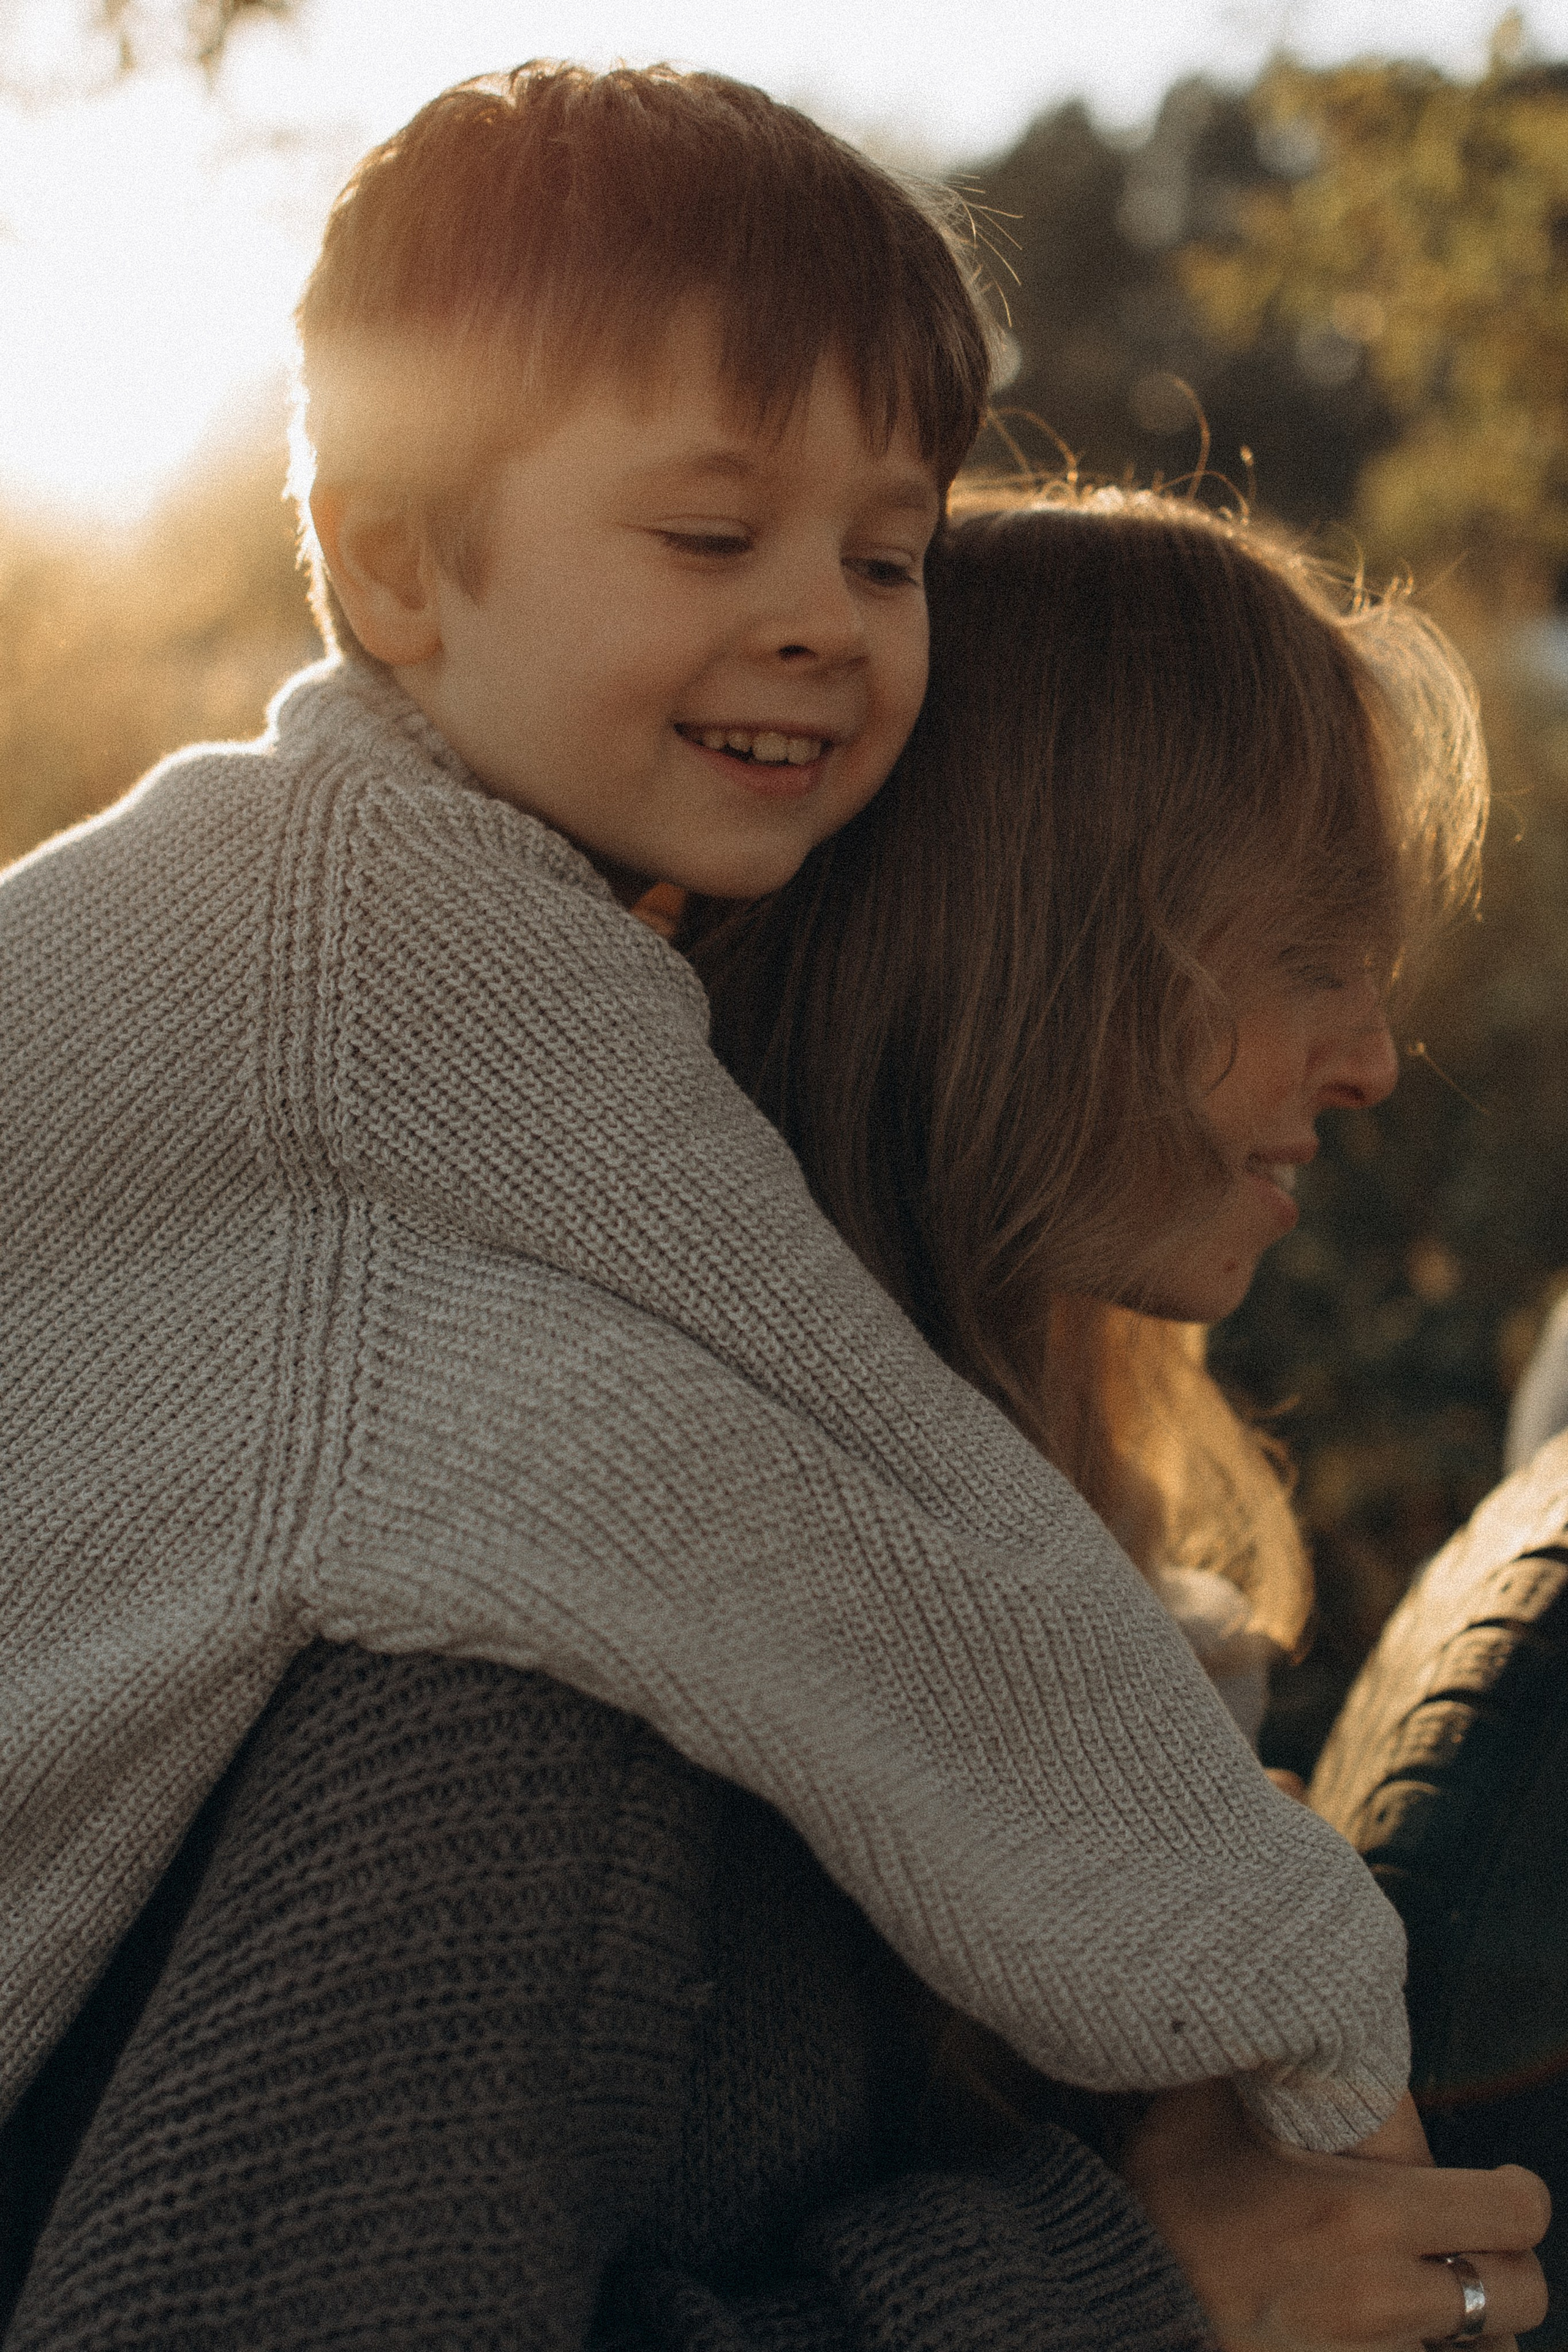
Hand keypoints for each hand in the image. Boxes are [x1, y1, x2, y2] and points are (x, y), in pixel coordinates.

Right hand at [1121, 2078, 1549, 2351]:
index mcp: (1365, 2211)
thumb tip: (1270, 2005)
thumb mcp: (1199, 2116)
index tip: (1494, 2184)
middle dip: (1505, 2270)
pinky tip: (1382, 2330)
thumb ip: (1253, 2062)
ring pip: (1482, 2350)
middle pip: (1521, 2296)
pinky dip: (1415, 2351)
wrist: (1113, 2299)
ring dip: (1463, 2324)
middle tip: (1467, 2246)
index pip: (1513, 2211)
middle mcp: (1385, 2293)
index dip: (1515, 2195)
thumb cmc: (1159, 2206)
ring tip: (1423, 2293)